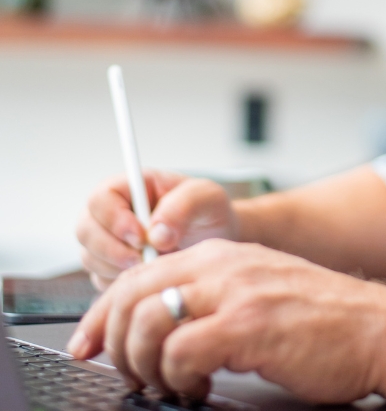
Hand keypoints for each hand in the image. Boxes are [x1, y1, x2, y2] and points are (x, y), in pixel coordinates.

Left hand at [67, 239, 385, 403]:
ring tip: (168, 384)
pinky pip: (180, 353)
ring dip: (144, 365)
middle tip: (129, 374)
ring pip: (147, 323)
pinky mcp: (248, 325)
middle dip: (113, 342)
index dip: (101, 315)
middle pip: (131, 295)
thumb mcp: (261, 290)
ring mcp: (236, 291)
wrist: (377, 328)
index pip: (139, 274)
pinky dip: (177, 380)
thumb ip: (214, 297)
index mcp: (224, 254)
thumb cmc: (324, 318)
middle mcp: (224, 264)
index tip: (86, 346)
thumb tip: (160, 329)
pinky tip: (198, 388)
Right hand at [76, 172, 237, 289]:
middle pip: (85, 229)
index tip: (140, 236)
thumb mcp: (207, 198)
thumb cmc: (209, 212)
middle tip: (143, 258)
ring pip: (89, 257)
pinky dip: (119, 283)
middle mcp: (113, 212)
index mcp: (132, 186)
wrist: (216, 240)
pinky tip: (147, 276)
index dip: (113, 219)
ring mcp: (108, 240)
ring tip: (152, 265)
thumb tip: (156, 233)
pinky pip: (99, 279)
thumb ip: (183, 206)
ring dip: (116, 267)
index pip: (100, 198)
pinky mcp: (110, 267)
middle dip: (111, 249)